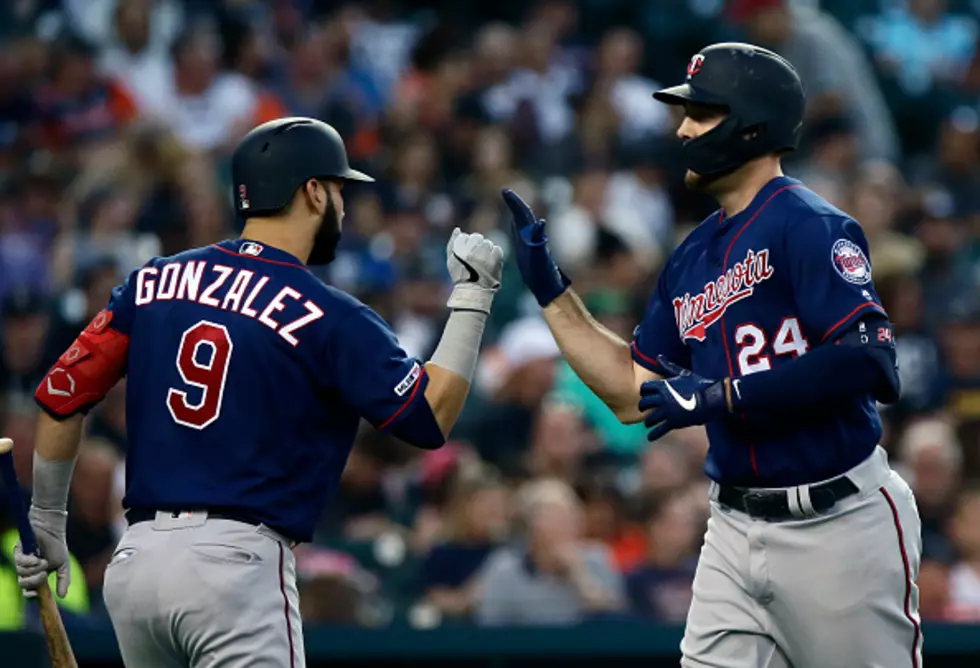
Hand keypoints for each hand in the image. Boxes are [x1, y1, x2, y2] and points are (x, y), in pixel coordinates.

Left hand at [13, 505, 69, 597]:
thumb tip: (62, 596)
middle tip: (43, 575)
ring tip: (43, 561)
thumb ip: (63, 580)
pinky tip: (37, 558)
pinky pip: (19, 562)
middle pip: (23, 584)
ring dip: (34, 569)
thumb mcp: (64, 566)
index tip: (37, 594)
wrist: (52, 530)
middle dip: (33, 582)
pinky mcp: (18, 552)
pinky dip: (28, 562)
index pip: (29, 591)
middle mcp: (27, 571)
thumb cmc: (57, 547)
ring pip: (21, 573)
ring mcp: (21, 562)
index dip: (31, 594)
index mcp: (37, 576)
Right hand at [445, 227, 502, 313]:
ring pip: (488, 243)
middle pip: (478, 238)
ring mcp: (484, 255)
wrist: (473, 291)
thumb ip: (453, 242)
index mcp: (460, 249)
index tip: (468, 253)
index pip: (467, 236)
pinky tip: (491, 262)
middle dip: (477, 245)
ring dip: (486, 249)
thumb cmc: (460, 276)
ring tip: (483, 261)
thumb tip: (458, 229)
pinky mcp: (494, 260)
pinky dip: (495, 254)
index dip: (468, 243)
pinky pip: (497, 249)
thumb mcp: (450, 260)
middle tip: (476, 257)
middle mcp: (471, 250)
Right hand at [501, 188, 569, 306]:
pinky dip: (516, 223)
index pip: (523, 214)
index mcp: (533, 235)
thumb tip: (540, 223)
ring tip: (509, 200)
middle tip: (505, 192)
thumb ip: (538, 239)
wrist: (547, 285)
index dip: (515, 202)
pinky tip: (513, 223)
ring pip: (522, 221)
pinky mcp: (527, 249)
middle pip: (523, 214)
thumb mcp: (539, 256)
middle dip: (514, 203)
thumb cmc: (543, 273)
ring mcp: (530, 242)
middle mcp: (532, 236)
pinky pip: (520, 232)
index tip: (505, 191)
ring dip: (516, 210)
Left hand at [639, 356, 728, 440]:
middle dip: (643, 406)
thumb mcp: (683, 373)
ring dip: (648, 421)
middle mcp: (662, 399)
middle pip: (644, 403)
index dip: (644, 392)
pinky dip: (653, 434)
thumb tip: (659, 356)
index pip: (645, 388)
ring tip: (648, 423)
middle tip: (643, 409)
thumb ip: (668, 366)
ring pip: (650, 418)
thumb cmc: (699, 384)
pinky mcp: (675, 422)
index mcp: (663, 385)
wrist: (713, 398)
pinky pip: (660, 430)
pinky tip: (650, 437)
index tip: (645, 394)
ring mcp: (668, 411)